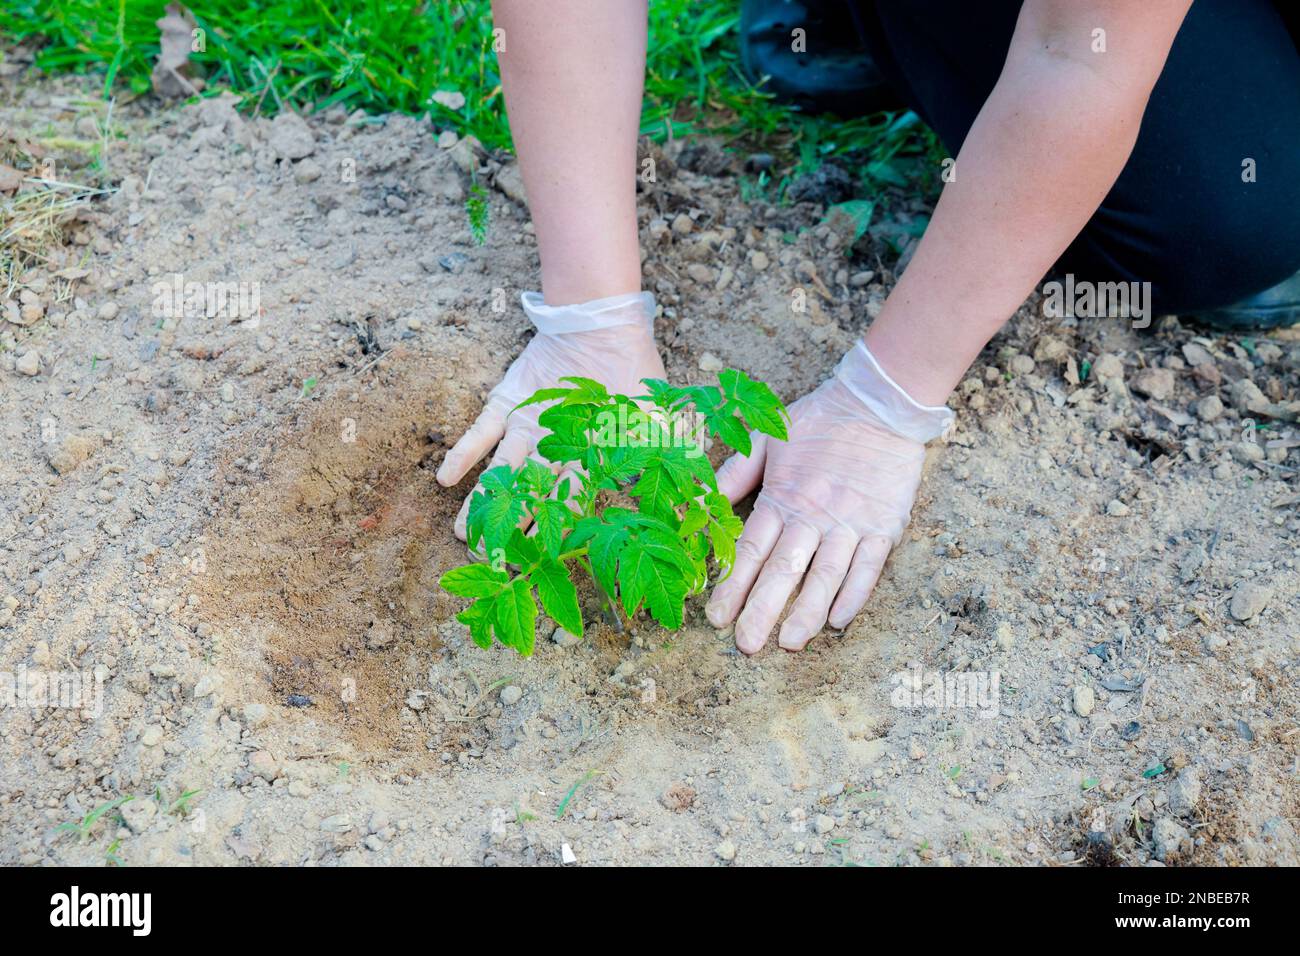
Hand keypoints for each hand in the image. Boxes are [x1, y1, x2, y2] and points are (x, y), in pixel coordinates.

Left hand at [436, 293, 663, 539]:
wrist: (602, 323)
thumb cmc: (633, 370)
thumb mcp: (659, 417)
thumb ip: (671, 457)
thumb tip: (695, 505)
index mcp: (590, 459)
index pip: (571, 503)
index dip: (557, 530)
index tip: (542, 560)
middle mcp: (554, 451)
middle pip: (530, 496)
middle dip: (511, 526)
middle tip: (490, 558)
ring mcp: (528, 430)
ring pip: (502, 472)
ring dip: (482, 502)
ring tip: (462, 534)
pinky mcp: (506, 405)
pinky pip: (480, 433)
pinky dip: (463, 453)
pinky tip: (444, 479)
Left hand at [705, 343, 950, 653]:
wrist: (877, 403)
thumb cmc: (817, 422)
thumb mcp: (765, 439)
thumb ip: (733, 475)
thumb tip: (698, 503)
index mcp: (782, 496)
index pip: (751, 549)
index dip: (732, 585)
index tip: (716, 618)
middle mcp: (814, 514)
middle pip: (784, 569)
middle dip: (763, 610)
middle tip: (745, 645)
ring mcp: (851, 522)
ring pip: (826, 574)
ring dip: (808, 611)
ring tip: (789, 643)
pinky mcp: (884, 525)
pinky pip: (869, 567)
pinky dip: (855, 595)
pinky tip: (839, 621)